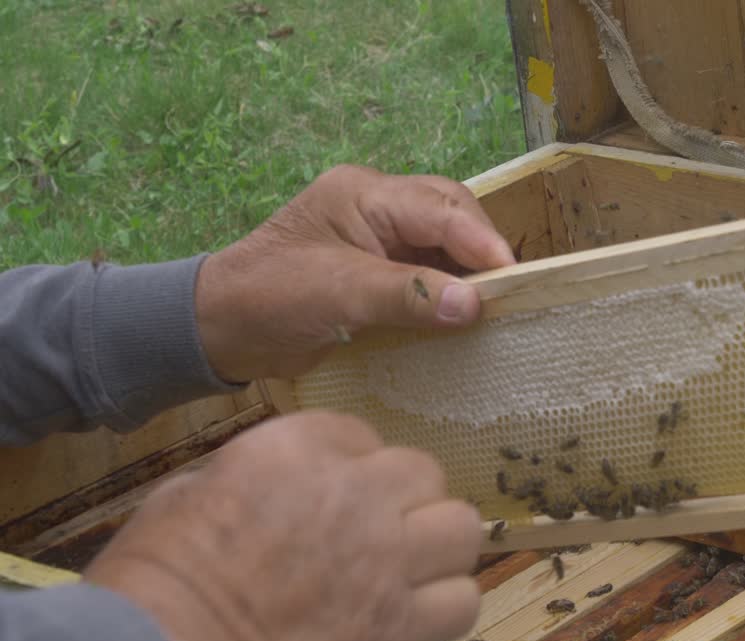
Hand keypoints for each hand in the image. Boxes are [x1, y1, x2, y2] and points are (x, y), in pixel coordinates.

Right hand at [84, 411, 482, 640]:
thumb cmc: (154, 583)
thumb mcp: (188, 494)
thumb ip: (252, 478)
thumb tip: (276, 490)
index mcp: (297, 449)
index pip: (360, 435)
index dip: (353, 468)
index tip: (340, 496)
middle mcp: (356, 494)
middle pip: (422, 473)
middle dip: (404, 500)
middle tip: (382, 532)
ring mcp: (386, 559)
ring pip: (460, 529)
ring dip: (439, 547)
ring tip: (412, 571)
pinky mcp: (398, 625)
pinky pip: (462, 600)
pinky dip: (445, 607)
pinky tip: (417, 618)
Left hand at [195, 164, 515, 382]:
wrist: (218, 331)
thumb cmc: (268, 300)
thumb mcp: (338, 294)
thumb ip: (407, 295)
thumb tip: (474, 305)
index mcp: (364, 194)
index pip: (440, 209)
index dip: (483, 244)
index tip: (515, 281)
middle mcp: (377, 206)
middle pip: (452, 214)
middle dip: (483, 251)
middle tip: (510, 294)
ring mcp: (379, 237)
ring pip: (446, 242)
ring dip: (471, 272)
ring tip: (496, 306)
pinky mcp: (380, 269)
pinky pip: (430, 270)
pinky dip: (451, 292)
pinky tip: (466, 317)